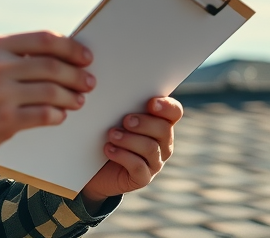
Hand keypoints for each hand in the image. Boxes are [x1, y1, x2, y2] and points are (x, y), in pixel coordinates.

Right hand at [0, 31, 95, 163]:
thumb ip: (16, 54)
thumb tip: (63, 54)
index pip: (44, 39)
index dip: (71, 47)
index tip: (85, 56)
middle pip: (52, 65)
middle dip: (77, 74)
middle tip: (89, 81)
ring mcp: (1, 94)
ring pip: (52, 91)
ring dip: (72, 96)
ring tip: (78, 100)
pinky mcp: (5, 120)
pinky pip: (44, 115)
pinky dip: (58, 115)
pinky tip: (60, 115)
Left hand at [78, 96, 182, 210]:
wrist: (95, 168)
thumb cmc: (107, 135)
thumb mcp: (115, 117)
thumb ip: (124, 106)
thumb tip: (119, 92)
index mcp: (160, 123)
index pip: (174, 112)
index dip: (166, 106)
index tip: (150, 103)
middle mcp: (163, 143)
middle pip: (164, 129)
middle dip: (144, 123)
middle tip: (126, 120)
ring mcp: (155, 162)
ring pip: (150, 148)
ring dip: (129, 139)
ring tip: (112, 135)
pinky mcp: (143, 178)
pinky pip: (139, 167)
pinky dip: (122, 156)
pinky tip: (109, 149)